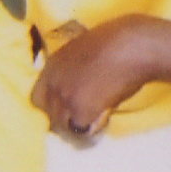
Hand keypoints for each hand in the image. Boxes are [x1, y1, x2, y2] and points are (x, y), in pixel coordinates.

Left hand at [30, 17, 168, 138]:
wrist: (134, 46)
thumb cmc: (117, 41)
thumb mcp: (82, 48)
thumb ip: (71, 67)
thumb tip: (75, 84)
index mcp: (52, 64)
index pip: (37, 98)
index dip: (52, 106)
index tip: (66, 109)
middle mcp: (53, 82)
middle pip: (50, 115)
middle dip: (65, 119)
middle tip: (83, 119)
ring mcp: (66, 97)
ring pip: (63, 126)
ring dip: (78, 126)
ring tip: (95, 122)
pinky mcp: (81, 110)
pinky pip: (81, 130)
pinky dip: (93, 130)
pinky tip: (105, 121)